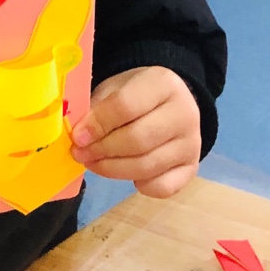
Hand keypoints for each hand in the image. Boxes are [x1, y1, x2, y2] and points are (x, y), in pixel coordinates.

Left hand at [71, 66, 200, 197]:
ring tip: (92, 163)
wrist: (168, 101)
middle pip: (137, 140)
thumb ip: (96, 109)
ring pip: (147, 166)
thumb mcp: (114, 89)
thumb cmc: (134, 94)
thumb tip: (78, 136)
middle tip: (80, 153)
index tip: (77, 136)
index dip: (97, 124)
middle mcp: (185, 113)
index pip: (126, 106)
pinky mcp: (192, 167)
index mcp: (163, 83)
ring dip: (112, 169)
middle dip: (102, 150)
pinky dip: (140, 185)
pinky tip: (126, 173)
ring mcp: (192, 143)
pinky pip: (163, 187)